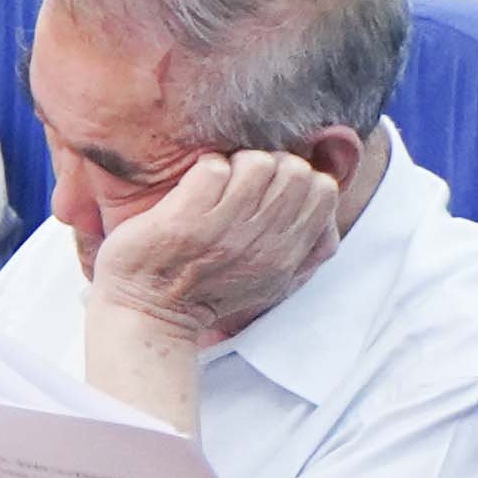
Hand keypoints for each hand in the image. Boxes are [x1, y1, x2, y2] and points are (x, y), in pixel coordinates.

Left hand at [89, 148, 344, 347]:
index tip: (271, 190)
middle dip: (270, 164)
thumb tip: (330, 227)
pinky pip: (213, 169)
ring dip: (235, 164)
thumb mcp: (269, 283)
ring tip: (217, 185)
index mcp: (285, 256)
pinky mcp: (185, 222)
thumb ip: (304, 254)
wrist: (147, 314)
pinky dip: (201, 171)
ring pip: (257, 162)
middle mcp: (261, 244)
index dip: (299, 177)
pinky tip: (191, 191)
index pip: (324, 190)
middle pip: (295, 170)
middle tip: (241, 184)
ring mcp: (223, 232)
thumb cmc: (205, 291)